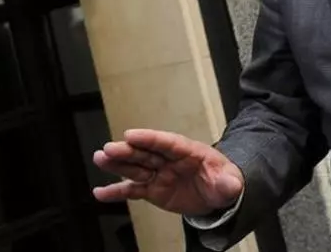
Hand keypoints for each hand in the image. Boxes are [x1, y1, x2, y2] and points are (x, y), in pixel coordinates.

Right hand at [93, 129, 243, 216]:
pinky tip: (100, 192)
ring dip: (117, 164)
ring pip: (136, 168)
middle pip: (147, 153)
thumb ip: (228, 182)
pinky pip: (133, 190)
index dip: (149, 138)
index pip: (168, 142)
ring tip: (100, 159)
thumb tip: (229, 184)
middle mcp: (170, 160)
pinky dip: (117, 192)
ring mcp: (160, 174)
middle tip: (109, 149)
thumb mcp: (230, 182)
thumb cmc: (223, 182)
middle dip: (128, 151)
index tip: (130, 134)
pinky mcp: (153, 189)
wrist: (218, 196)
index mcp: (189, 151)